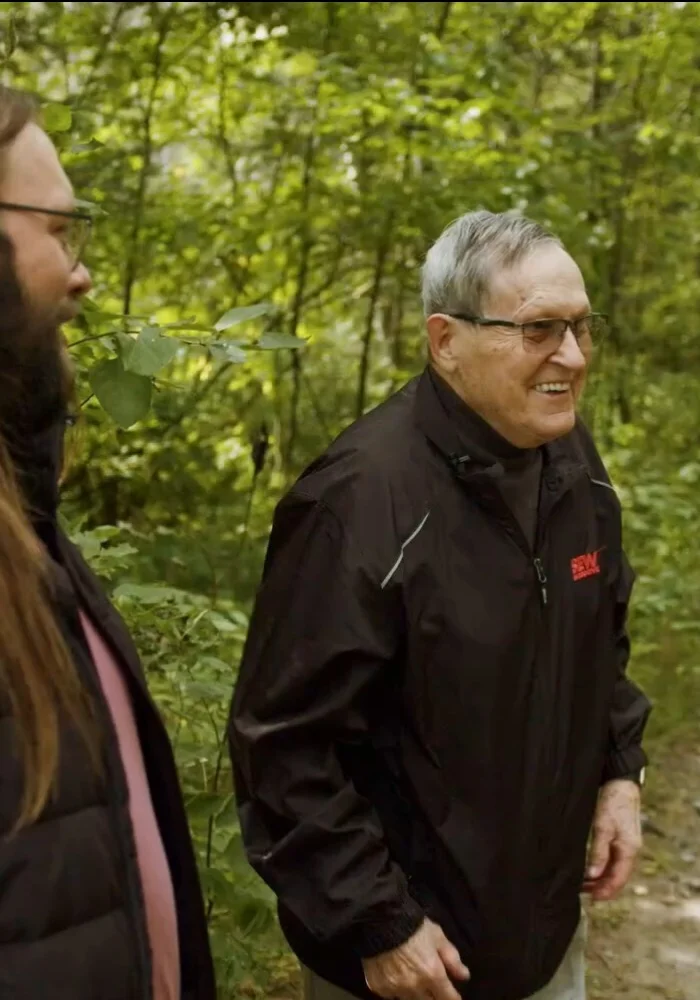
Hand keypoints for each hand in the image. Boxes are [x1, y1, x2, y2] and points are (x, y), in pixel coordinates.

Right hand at [362, 918, 469, 999]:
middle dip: (434, 997)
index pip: (448, 998)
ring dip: (415, 995)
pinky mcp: (378, 987)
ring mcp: (395, 989)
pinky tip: (397, 979)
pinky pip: (391, 996)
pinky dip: (396, 991)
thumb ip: (452, 958)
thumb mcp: (437, 936)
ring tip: (414, 982)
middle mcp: (414, 987)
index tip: (454, 996)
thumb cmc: (413, 926)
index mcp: (432, 974)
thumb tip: (464, 976)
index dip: (453, 998)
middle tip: (433, 987)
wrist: (380, 919)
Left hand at [583, 779, 641, 901]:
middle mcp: (630, 850)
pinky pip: (613, 859)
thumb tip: (593, 875)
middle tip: (582, 892)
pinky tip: (591, 867)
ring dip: (600, 877)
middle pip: (617, 877)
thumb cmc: (612, 803)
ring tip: (583, 882)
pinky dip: (602, 866)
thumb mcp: (602, 828)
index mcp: (629, 850)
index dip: (605, 891)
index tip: (591, 899)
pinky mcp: (620, 837)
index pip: (618, 880)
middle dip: (601, 887)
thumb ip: (599, 852)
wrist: (620, 783)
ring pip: (614, 869)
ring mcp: (626, 844)